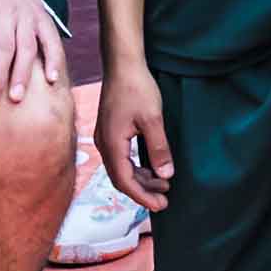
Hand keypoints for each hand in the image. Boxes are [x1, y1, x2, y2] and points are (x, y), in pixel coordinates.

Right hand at [99, 64, 175, 208]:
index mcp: (112, 144)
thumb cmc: (137, 88)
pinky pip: (121, 158)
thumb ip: (159, 149)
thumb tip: (166, 175)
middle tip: (164, 200)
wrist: (122, 64)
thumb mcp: (153, 119)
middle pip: (121, 178)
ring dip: (141, 179)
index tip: (161, 205)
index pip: (125, 180)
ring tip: (163, 184)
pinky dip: (136, 167)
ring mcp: (106, 137)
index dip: (143, 196)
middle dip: (143, 191)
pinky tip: (151, 167)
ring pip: (121, 168)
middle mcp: (105, 144)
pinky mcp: (110, 131)